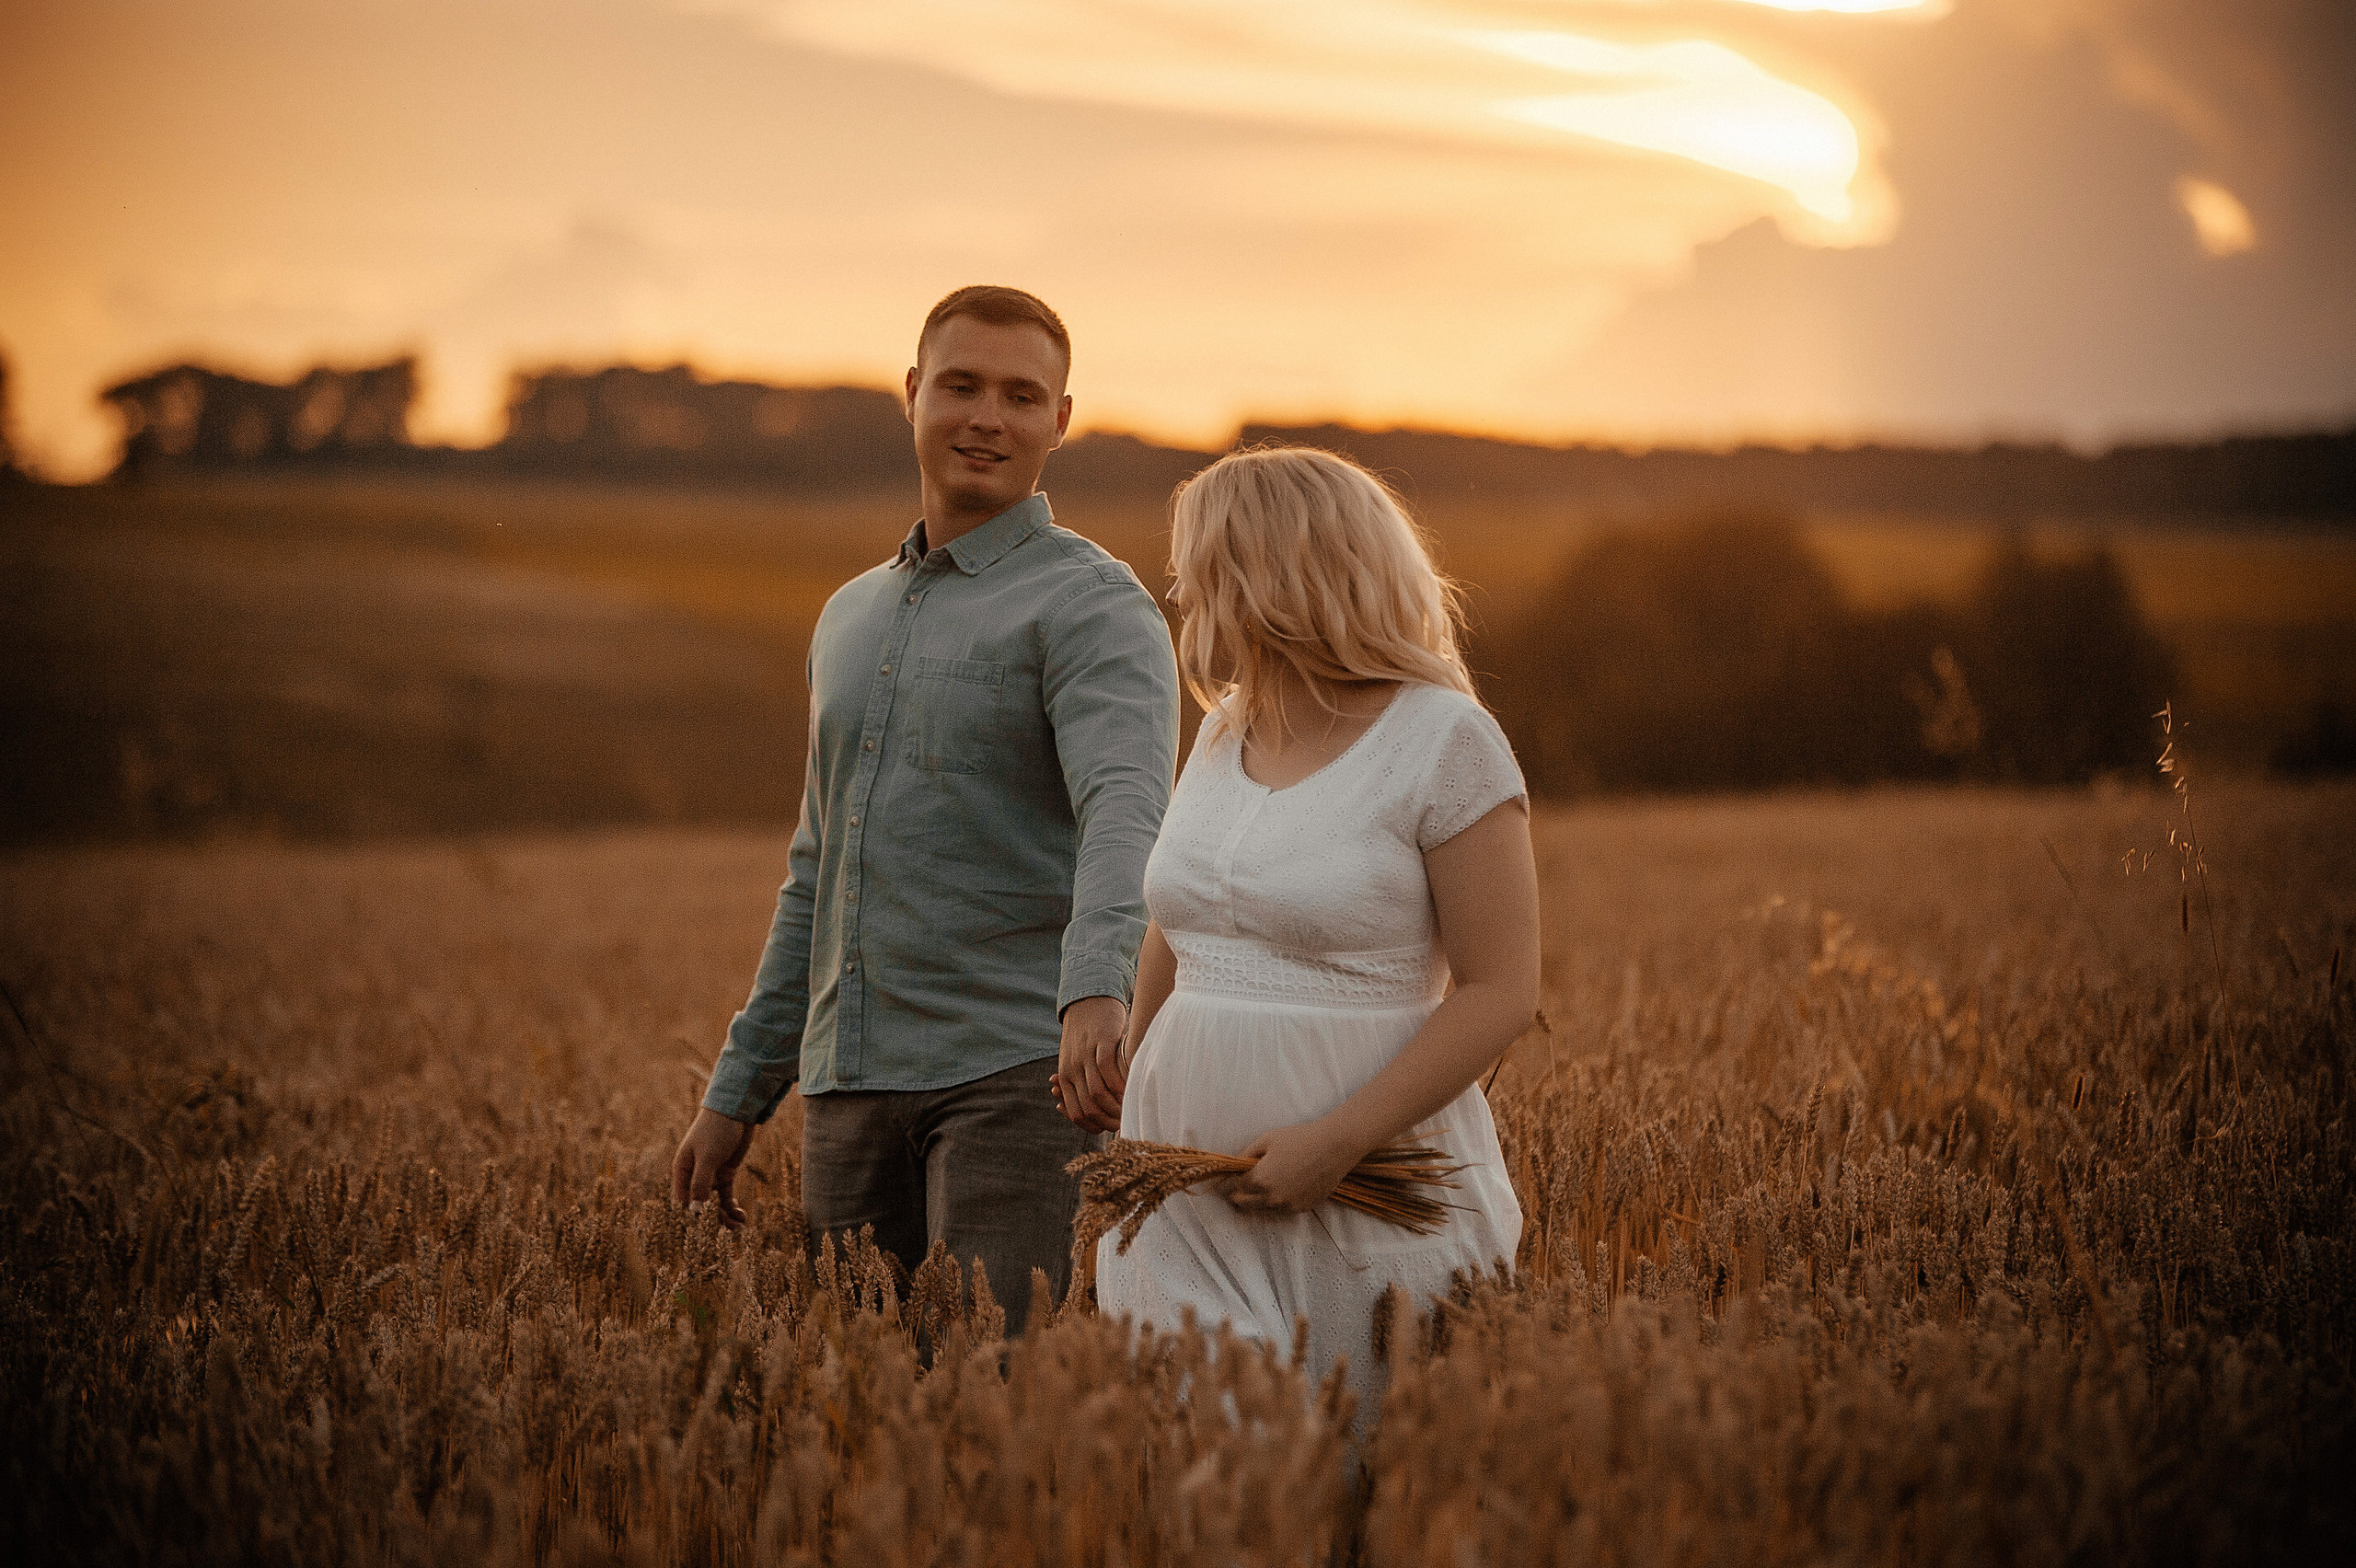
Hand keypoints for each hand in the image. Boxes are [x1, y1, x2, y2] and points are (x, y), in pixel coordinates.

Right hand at [671, 1106, 754, 1227]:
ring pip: (714, 1203)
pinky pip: (726, 1195)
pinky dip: (732, 1206)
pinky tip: (741, 1215)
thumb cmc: (716, 1130)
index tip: (708, 1229)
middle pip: (700, 1205)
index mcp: (682, 1171)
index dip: (694, 1217)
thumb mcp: (707, 1157)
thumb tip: (695, 1211)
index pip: (683, 1202)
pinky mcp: (725, 1172)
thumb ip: (701, 1183)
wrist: (736, 1110)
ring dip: (725, 1216)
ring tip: (740, 1226)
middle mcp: (693, 1175)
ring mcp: (710, 1175)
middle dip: (714, 1219)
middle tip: (731, 1230)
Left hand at [1052, 994, 1127, 1132]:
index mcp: (1065, 1076)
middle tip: (1125, 1121)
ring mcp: (1085, 1055)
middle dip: (1108, 1120)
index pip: (1077, 1113)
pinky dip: (1119, 1083)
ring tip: (1130, 1108)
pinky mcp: (1100, 1041)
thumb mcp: (1075, 1061)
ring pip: (1097, 1093)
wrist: (1088, 1001)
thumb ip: (1080, 1084)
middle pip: (1088, 1107)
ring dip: (1115, 1106)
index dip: (1095, 1126)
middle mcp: (1072, 1068)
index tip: (1110, 1127)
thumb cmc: (1086, 1036)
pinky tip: (1130, 1087)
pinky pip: (1107, 1069)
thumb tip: (1086, 1111)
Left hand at [1217, 1120, 1363, 1215]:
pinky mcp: (1302, 1208)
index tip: (1227, 1180)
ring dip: (1256, 1202)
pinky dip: (1276, 1203)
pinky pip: (1282, 1210)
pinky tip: (1276, 1192)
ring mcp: (1288, 1205)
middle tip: (1232, 1192)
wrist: (1334, 1147)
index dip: (1229, 1182)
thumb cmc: (1299, 1138)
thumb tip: (1233, 1165)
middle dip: (1236, 1197)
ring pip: (1263, 1209)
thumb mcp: (1266, 1139)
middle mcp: (1272, 1198)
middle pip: (1245, 1203)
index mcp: (1259, 1180)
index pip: (1235, 1186)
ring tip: (1253, 1193)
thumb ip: (1246, 1154)